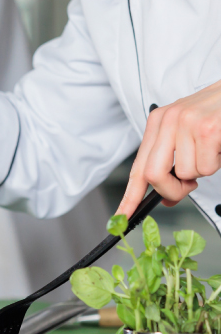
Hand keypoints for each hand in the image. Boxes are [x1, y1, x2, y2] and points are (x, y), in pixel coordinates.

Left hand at [118, 80, 220, 216]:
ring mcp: (186, 123)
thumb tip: (165, 198)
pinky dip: (216, 163)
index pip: (138, 165)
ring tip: (211, 149)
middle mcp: (168, 120)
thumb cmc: (216, 116)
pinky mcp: (207, 130)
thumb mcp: (187, 135)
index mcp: (158, 122)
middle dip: (171, 190)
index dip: (130, 196)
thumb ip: (171, 164)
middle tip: (188, 187)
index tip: (122, 217)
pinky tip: (219, 145)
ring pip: (186, 174)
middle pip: (152, 174)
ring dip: (203, 170)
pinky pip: (206, 168)